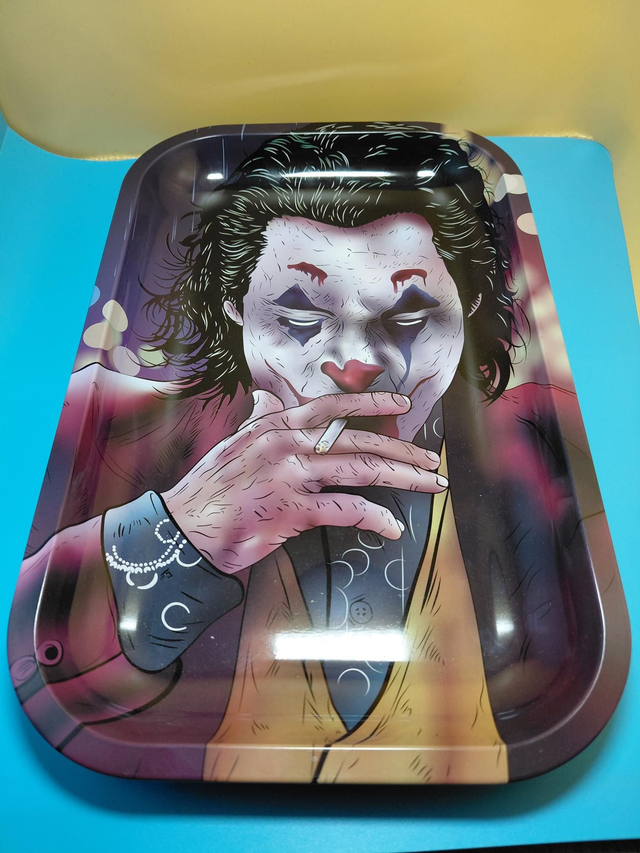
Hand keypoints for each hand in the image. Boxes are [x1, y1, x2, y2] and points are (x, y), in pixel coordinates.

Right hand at [163, 391, 446, 572]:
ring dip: (403, 478)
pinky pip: (346, 510)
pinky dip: (375, 518)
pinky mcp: (291, 509)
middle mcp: (285, 443)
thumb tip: (267, 399)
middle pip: (358, 441)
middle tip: (430, 460)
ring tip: (430, 485)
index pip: (332, 407)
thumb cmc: (210, 492)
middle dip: (402, 451)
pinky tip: (393, 527)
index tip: (403, 404)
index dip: (372, 404)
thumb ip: (259, 421)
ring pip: (361, 470)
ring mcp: (289, 474)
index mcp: (275, 426)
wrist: (181, 529)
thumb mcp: (235, 445)